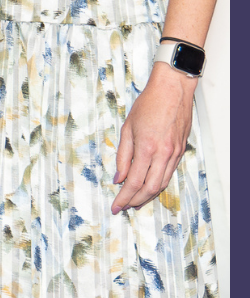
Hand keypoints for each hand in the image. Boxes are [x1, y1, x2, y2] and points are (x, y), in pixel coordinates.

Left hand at [110, 63, 195, 212]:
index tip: (116, 206)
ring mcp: (174, 154)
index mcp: (147, 148)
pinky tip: (149, 186)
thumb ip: (123, 155)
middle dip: (135, 201)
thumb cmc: (148, 104)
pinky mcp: (180, 151)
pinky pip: (169, 174)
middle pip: (150, 189)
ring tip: (134, 201)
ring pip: (162, 184)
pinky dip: (158, 184)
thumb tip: (118, 178)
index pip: (134, 182)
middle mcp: (163, 154)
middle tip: (123, 207)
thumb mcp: (127, 128)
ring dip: (147, 196)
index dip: (124, 197)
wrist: (172, 90)